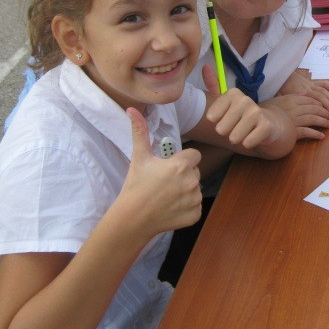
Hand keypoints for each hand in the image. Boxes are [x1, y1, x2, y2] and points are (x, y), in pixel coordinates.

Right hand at [117, 108, 201, 235]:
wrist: (132, 218)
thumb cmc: (135, 186)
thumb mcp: (139, 157)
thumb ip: (140, 132)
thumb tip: (132, 109)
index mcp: (181, 165)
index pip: (194, 156)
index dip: (182, 160)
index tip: (169, 167)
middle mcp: (192, 181)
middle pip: (195, 172)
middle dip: (184, 175)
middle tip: (165, 182)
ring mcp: (194, 199)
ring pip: (196, 189)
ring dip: (186, 191)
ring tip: (167, 195)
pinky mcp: (195, 215)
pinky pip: (196, 206)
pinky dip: (187, 207)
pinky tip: (171, 208)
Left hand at [202, 65, 284, 148]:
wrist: (268, 123)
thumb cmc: (242, 114)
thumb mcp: (227, 101)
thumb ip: (214, 86)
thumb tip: (205, 67)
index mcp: (233, 93)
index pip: (212, 116)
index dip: (216, 122)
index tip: (222, 118)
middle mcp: (244, 100)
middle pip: (221, 128)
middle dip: (226, 133)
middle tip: (234, 127)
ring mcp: (256, 112)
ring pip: (234, 136)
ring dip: (236, 139)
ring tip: (242, 133)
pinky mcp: (266, 126)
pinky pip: (248, 142)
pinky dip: (247, 143)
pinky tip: (251, 138)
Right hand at [263, 93, 328, 140]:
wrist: (255, 123)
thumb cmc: (264, 111)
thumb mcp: (276, 100)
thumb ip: (290, 97)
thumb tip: (304, 94)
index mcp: (290, 99)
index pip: (310, 99)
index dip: (320, 103)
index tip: (325, 106)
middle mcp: (293, 109)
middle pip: (314, 109)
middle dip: (325, 112)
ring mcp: (293, 120)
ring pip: (313, 119)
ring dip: (323, 122)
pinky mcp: (292, 131)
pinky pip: (307, 132)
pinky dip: (315, 134)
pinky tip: (321, 136)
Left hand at [278, 71, 328, 117]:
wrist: (280, 75)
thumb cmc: (280, 90)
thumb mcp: (280, 101)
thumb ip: (286, 109)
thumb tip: (291, 120)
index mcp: (297, 96)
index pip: (312, 105)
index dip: (321, 113)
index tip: (327, 121)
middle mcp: (306, 90)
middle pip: (319, 99)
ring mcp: (310, 85)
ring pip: (323, 92)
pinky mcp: (312, 82)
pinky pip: (323, 84)